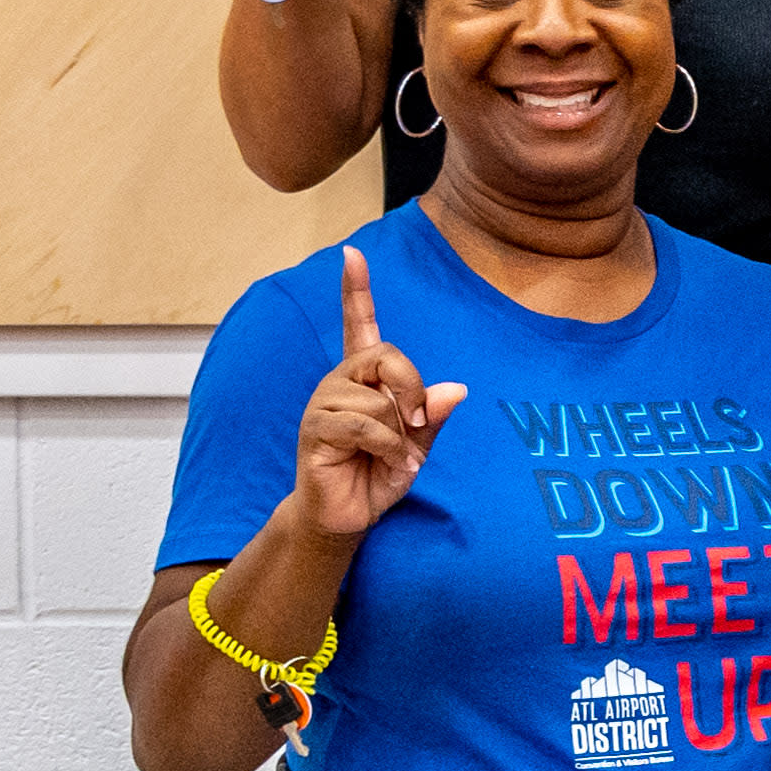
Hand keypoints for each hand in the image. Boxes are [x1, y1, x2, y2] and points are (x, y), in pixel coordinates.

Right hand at [291, 246, 463, 539]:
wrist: (348, 516)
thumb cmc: (379, 475)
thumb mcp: (418, 445)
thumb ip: (432, 416)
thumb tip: (456, 390)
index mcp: (363, 378)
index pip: (358, 324)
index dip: (356, 290)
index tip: (353, 254)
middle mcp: (340, 382)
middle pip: (385, 354)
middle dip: (413, 389)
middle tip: (418, 424)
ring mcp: (323, 404)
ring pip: (378, 399)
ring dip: (400, 434)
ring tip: (397, 457)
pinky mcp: (315, 429)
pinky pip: (364, 424)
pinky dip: (389, 448)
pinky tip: (394, 465)